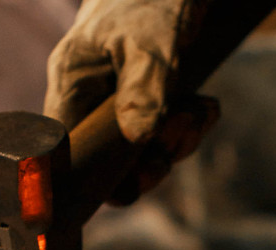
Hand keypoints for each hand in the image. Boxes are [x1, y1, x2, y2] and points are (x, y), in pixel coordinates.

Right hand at [44, 0, 218, 199]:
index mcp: (73, 83)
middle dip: (155, 158)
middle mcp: (88, 98)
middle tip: (184, 130)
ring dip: (180, 140)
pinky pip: (163, 134)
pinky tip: (206, 107)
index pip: (70, 155)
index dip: (101, 178)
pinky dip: (188, 127)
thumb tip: (137, 138)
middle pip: (113, 163)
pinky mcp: (142, 100)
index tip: (142, 172)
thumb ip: (144, 90)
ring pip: (144, 151)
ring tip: (201, 110)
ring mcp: (115, 102)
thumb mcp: (151, 43)